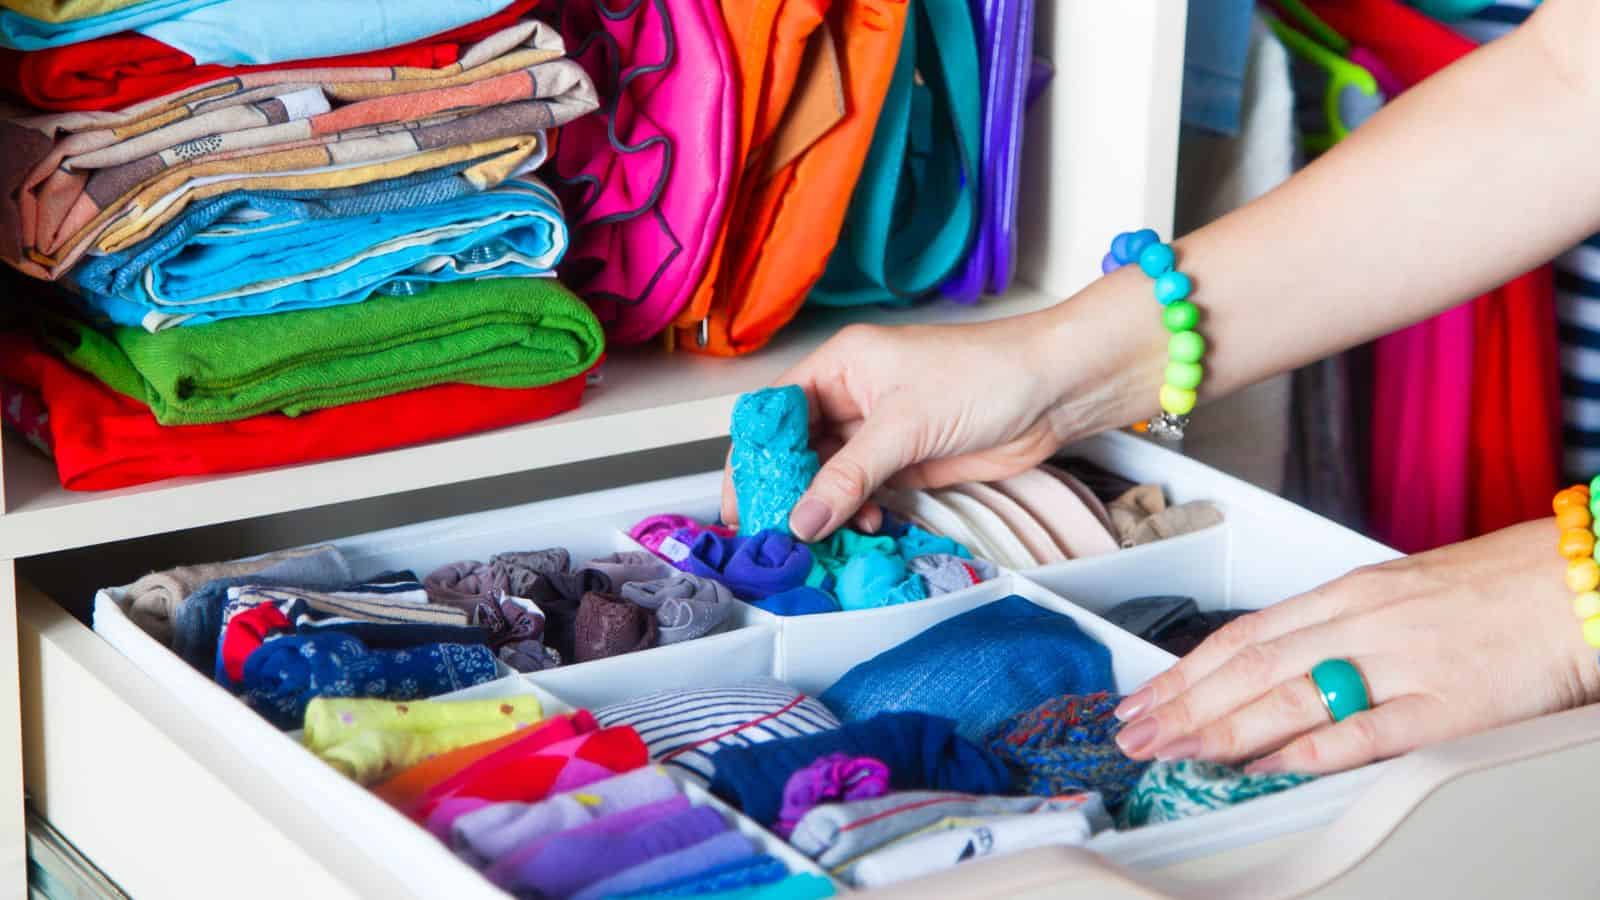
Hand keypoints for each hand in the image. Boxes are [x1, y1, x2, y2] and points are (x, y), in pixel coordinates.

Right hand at [721, 310, 1144, 540]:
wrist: (1053, 390)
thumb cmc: (983, 377)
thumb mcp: (904, 425)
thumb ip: (849, 475)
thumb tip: (801, 520)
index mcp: (840, 365)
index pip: (776, 411)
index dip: (754, 455)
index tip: (741, 499)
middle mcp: (852, 395)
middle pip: (798, 448)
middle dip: (786, 491)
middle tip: (772, 532)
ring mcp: (880, 430)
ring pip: (830, 476)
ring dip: (824, 508)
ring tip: (823, 537)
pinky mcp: (907, 460)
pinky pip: (865, 491)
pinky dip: (858, 512)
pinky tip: (865, 526)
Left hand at [1112, 520, 1599, 774]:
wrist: (1579, 580)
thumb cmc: (1493, 587)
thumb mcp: (1397, 591)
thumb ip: (1334, 627)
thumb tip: (1270, 666)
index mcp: (1348, 594)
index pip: (1243, 635)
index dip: (1184, 670)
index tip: (1143, 698)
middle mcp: (1362, 622)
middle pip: (1250, 665)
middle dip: (1183, 703)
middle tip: (1135, 736)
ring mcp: (1402, 662)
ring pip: (1290, 694)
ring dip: (1221, 726)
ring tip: (1174, 752)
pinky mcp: (1447, 704)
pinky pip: (1366, 730)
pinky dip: (1309, 749)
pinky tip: (1265, 766)